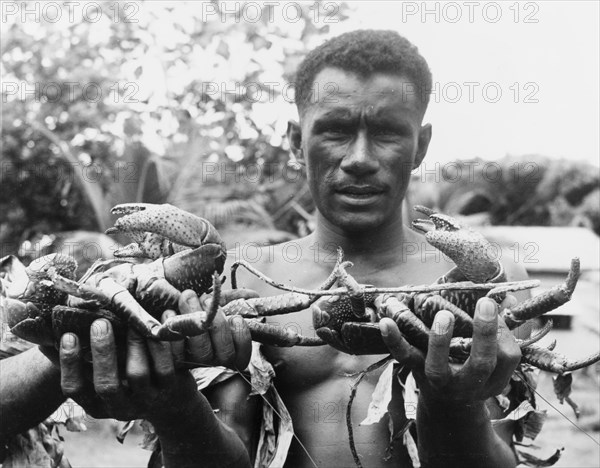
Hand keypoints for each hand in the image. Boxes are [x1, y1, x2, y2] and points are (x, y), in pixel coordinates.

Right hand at [59, 319, 200, 424]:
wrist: (171, 401)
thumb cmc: (127, 376)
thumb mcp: (103, 373)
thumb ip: (80, 356)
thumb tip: (46, 336)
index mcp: (97, 403)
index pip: (75, 389)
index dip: (69, 363)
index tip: (69, 335)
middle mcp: (121, 406)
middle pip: (107, 385)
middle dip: (102, 352)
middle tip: (100, 322)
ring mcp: (147, 399)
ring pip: (138, 373)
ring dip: (133, 343)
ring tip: (132, 320)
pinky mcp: (173, 388)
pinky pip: (167, 365)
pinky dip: (162, 341)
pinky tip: (161, 319)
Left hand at [162, 289, 253, 370]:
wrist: (171, 313)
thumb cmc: (200, 309)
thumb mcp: (218, 303)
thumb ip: (235, 299)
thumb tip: (253, 295)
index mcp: (229, 349)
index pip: (243, 355)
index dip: (242, 337)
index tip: (236, 317)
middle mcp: (214, 360)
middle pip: (224, 354)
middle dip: (218, 324)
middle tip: (207, 299)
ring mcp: (194, 361)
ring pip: (201, 350)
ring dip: (196, 320)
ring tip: (188, 296)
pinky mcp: (173, 358)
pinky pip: (175, 350)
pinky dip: (172, 328)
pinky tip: (169, 311)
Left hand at [380, 295, 520, 403]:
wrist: (447, 404)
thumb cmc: (473, 367)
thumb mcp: (493, 359)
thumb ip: (500, 329)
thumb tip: (504, 296)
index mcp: (493, 377)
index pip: (507, 357)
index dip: (503, 331)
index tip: (491, 302)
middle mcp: (469, 383)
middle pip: (481, 364)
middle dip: (484, 334)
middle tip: (485, 303)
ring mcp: (440, 379)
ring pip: (438, 366)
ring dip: (440, 340)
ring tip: (444, 315)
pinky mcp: (416, 370)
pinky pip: (404, 356)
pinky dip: (394, 339)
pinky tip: (387, 321)